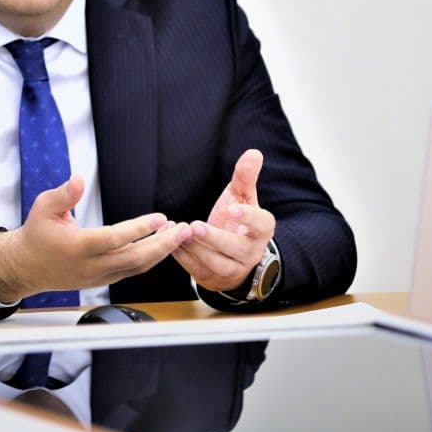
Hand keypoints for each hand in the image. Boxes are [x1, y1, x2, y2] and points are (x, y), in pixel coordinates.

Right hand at [0, 174, 193, 302]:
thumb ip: (64, 194)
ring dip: (160, 252)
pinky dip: (150, 258)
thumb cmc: (36, 234)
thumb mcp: (43, 207)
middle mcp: (90, 266)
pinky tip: (162, 244)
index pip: (114, 239)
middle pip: (134, 259)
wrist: (26, 267)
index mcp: (76, 247)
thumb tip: (79, 178)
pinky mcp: (103, 280)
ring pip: (136, 268)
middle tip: (184, 230)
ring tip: (179, 234)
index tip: (160, 219)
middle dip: (163, 244)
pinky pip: (131, 271)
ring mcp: (98, 277)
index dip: (139, 229)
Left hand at [172, 149, 275, 293]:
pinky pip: (197, 270)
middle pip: (237, 249)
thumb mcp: (242, 197)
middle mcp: (251, 252)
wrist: (231, 253)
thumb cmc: (236, 220)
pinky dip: (182, 256)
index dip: (248, 216)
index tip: (232, 208)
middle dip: (215, 238)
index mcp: (261, 230)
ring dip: (196, 249)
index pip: (261, 224)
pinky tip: (170, 240)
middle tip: (195, 225)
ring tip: (180, 232)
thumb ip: (245, 176)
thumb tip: (253, 153)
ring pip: (216, 264)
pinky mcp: (213, 278)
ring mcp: (233, 269)